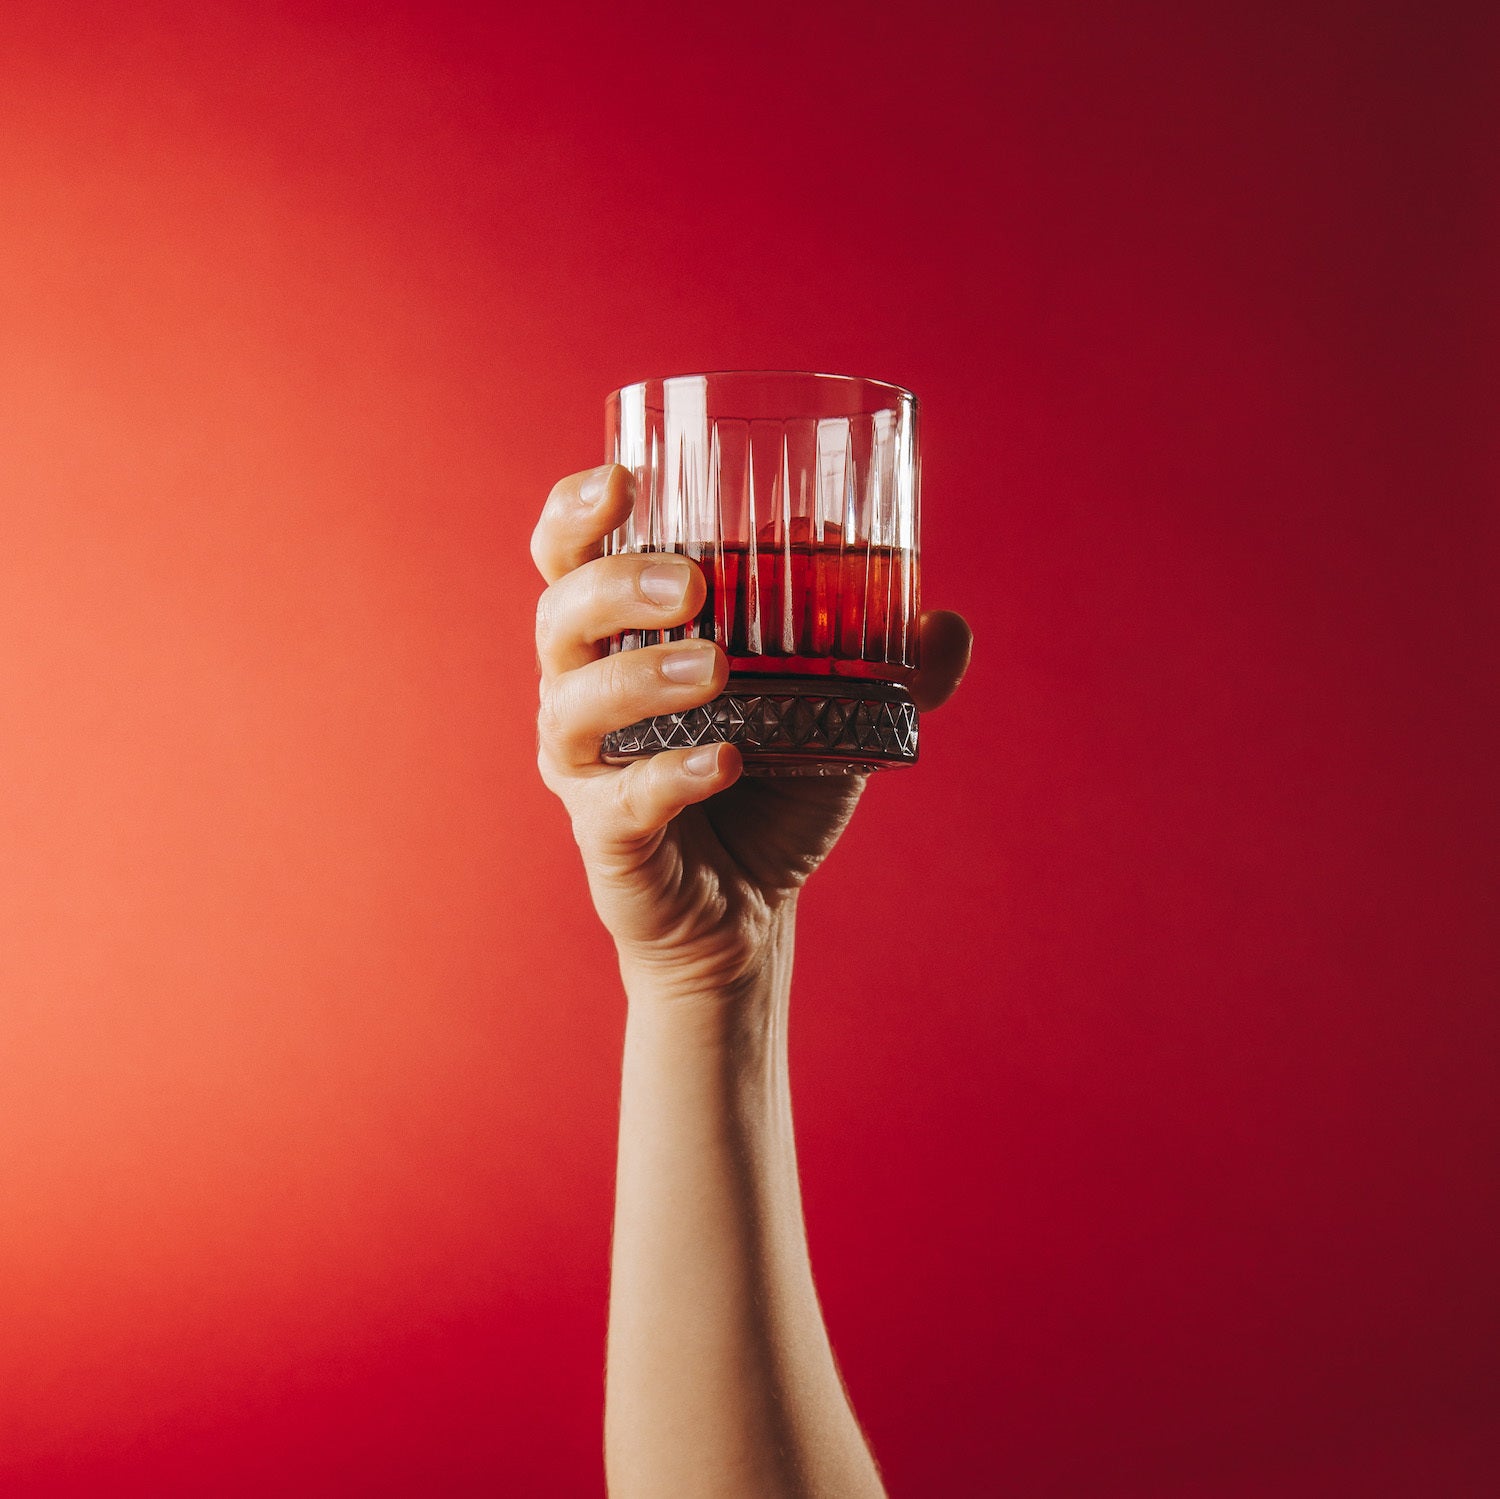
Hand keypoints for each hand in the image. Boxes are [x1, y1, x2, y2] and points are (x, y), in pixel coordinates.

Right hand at [533, 464, 971, 996]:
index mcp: (621, 640)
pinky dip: (675, 774)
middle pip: (559, 613)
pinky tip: (727, 762)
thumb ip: (888, 671)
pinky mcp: (606, 832)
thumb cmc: (767, 791)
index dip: (577, 512)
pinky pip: (626, 797)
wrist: (744, 911)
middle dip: (615, 584)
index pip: (568, 557)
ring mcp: (586, 765)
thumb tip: (949, 623)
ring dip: (642, 675)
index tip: (624, 481)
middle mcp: (583, 691)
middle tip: (691, 583)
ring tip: (716, 670)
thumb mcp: (831, 718)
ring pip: (576, 702)